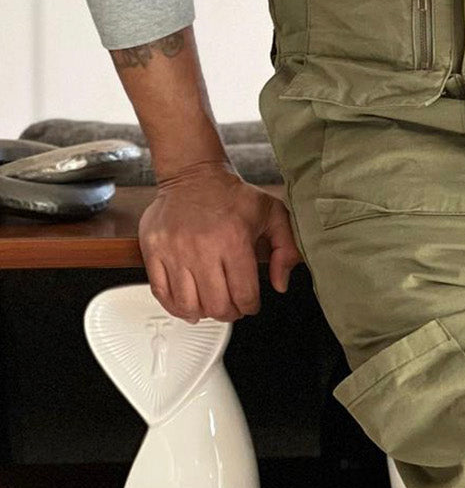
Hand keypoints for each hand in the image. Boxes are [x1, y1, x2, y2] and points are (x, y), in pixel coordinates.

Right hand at [139, 159, 302, 323]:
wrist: (193, 173)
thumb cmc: (232, 195)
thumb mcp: (272, 213)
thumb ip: (286, 248)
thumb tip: (280, 284)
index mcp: (235, 239)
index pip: (244, 294)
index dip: (251, 306)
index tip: (250, 303)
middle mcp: (203, 247)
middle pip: (217, 306)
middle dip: (229, 313)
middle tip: (232, 306)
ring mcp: (175, 250)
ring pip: (189, 305)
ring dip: (203, 313)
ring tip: (210, 305)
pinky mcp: (154, 251)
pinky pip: (161, 294)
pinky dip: (176, 307)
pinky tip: (187, 303)